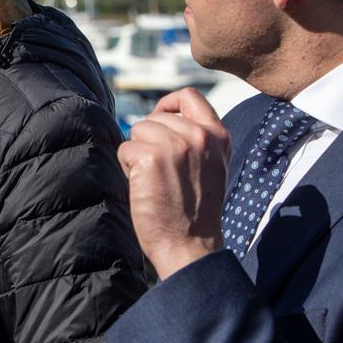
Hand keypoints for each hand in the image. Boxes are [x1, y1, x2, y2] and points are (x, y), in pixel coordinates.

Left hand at [117, 88, 230, 279]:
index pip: (190, 96)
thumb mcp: (210, 166)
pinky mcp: (150, 156)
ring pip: (137, 132)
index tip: (159, 120)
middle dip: (149, 141)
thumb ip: (195, 139)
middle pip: (155, 118)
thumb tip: (159, 117)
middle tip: (160, 173)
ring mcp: (175, 145)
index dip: (167, 104)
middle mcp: (199, 136)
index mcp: (218, 136)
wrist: (190, 246)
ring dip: (137, 154)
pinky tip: (144, 187)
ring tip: (153, 180)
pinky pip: (124, 149)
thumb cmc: (194, 211)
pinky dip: (127, 168)